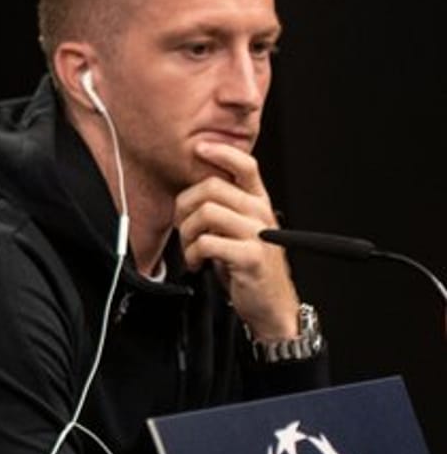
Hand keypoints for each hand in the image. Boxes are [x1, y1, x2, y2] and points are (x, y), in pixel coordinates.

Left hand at [175, 142, 299, 339]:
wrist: (270, 304)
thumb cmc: (248, 264)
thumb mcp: (239, 229)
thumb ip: (224, 207)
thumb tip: (191, 190)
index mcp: (258, 202)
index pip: (245, 165)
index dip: (221, 152)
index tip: (199, 149)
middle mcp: (260, 213)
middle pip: (212, 187)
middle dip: (185, 206)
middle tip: (183, 226)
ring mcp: (258, 234)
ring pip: (206, 213)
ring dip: (187, 232)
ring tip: (190, 248)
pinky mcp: (250, 256)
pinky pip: (207, 242)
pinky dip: (192, 253)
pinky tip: (196, 262)